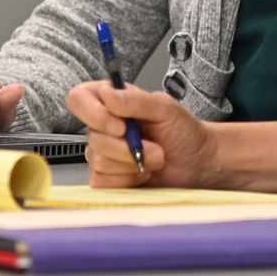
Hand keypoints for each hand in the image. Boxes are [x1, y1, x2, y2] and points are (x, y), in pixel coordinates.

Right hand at [65, 79, 216, 187]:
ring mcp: (104, 152)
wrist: (197, 163)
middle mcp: (104, 125)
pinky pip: (102, 180)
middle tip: (153, 146)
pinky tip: (142, 172)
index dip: (93, 113)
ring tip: (153, 158)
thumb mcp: (165, 108)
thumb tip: (108, 95)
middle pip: (92, 137)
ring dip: (132, 163)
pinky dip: (127, 179)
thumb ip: (135, 100)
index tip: (121, 126)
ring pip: (98, 161)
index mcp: (112, 101)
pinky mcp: (107, 177)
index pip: (79, 99)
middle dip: (128, 147)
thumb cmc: (184, 132)